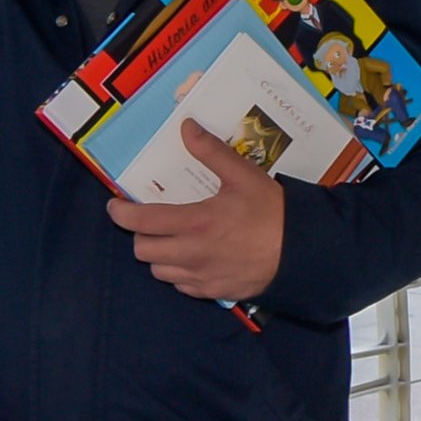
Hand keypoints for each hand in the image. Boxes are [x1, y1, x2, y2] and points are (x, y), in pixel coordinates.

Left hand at [108, 123, 287, 302]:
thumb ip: (211, 152)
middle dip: (141, 234)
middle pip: (143, 251)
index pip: (141, 222)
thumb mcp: (243, 175)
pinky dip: (179, 272)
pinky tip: (193, 259)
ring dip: (159, 255)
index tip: (116, 205)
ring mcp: (201, 277)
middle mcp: (191, 254)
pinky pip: (182, 285)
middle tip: (151, 220)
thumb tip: (186, 127)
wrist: (304, 252)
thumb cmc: (273, 212)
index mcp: (194, 223)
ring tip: (172, 240)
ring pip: (159, 271)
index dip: (121, 213)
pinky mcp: (214, 292)